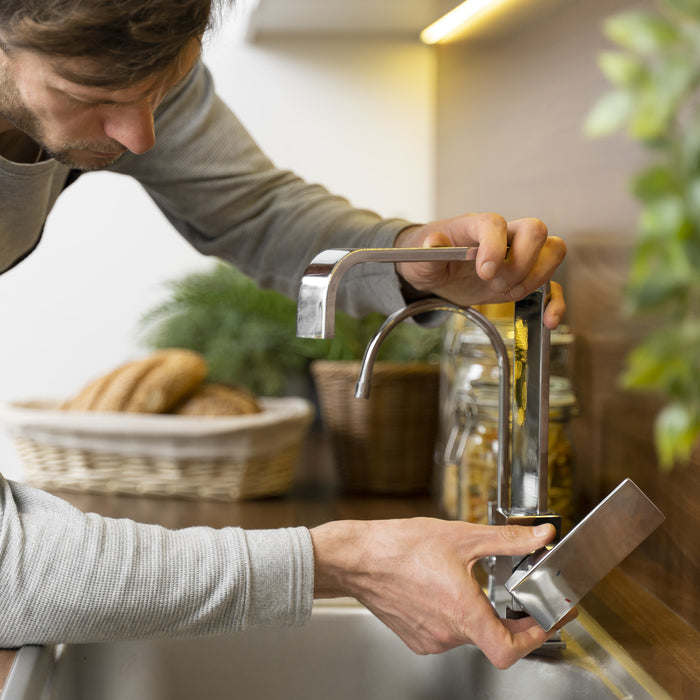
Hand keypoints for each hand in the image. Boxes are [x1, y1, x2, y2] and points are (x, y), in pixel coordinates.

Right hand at [310, 518, 576, 668]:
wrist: (357, 557)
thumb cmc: (400, 547)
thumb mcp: (461, 536)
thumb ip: (507, 540)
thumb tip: (540, 536)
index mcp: (462, 612)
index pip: (512, 647)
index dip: (538, 634)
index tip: (549, 616)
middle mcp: (447, 633)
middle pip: (494, 638)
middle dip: (513, 618)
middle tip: (523, 598)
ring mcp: (430, 639)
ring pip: (470, 634)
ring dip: (482, 614)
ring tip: (478, 585)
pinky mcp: (416, 637)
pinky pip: (447, 634)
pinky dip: (457, 616)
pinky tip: (448, 591)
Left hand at [394, 213, 565, 328]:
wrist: (434, 272)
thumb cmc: (428, 258)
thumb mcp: (420, 258)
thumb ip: (429, 251)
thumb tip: (434, 241)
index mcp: (476, 226)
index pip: (496, 224)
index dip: (495, 246)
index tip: (484, 272)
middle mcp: (504, 236)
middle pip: (536, 231)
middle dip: (520, 263)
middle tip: (494, 283)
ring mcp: (518, 256)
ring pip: (552, 251)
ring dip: (536, 279)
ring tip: (507, 294)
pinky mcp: (523, 279)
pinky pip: (552, 286)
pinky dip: (555, 303)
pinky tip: (548, 320)